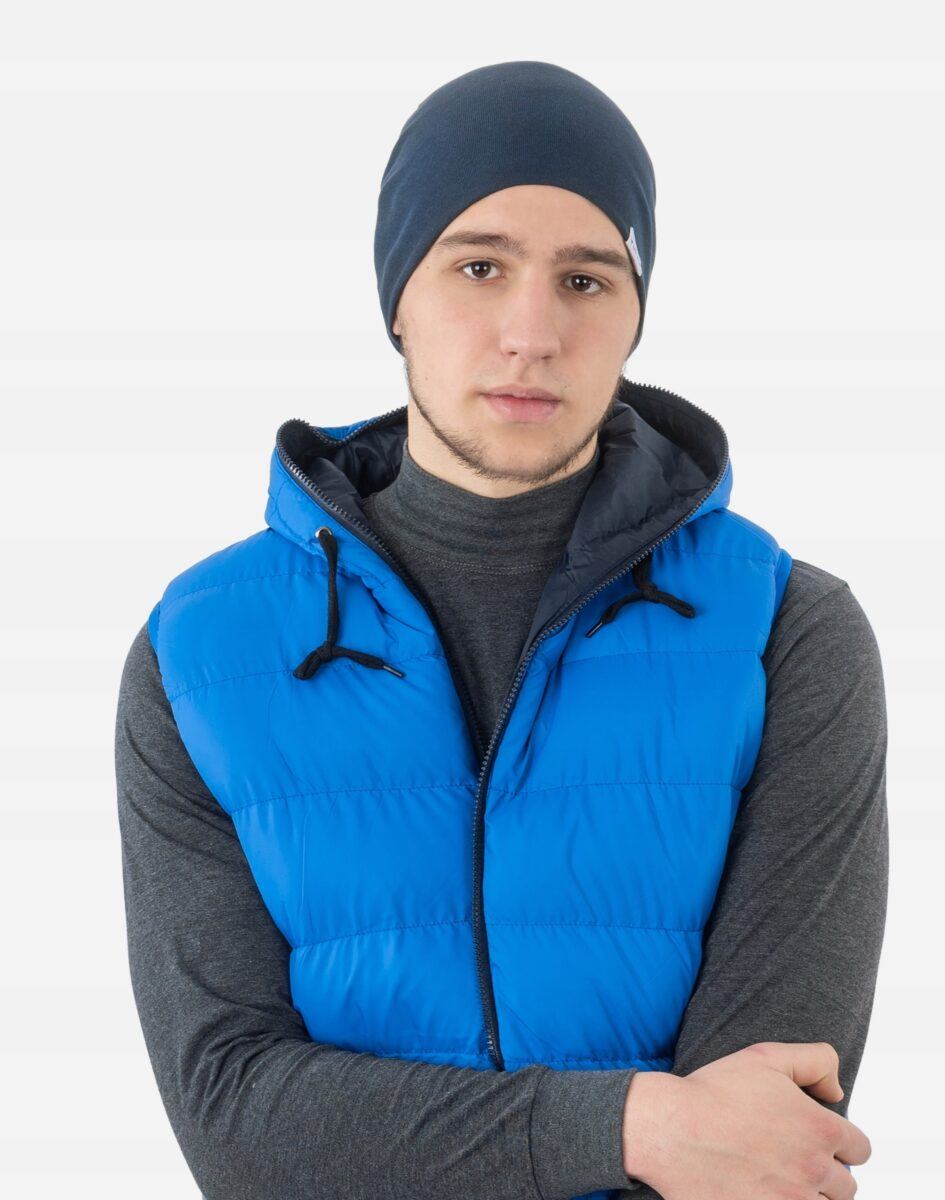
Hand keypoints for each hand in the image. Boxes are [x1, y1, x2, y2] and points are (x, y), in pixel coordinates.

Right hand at [621, 1041, 870, 1198]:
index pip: (860, 1149)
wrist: (671, 1129)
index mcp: (820, 1129)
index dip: (841, 1142)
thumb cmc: (713, 1092)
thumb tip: (837, 1093)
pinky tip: (766, 1190)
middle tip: (793, 1159)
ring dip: (809, 1195)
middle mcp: (814, 1170)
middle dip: (826, 1172)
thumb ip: (816, 1062)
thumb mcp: (766, 1056)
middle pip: (846, 1186)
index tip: (817, 1139)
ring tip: (780, 1178)